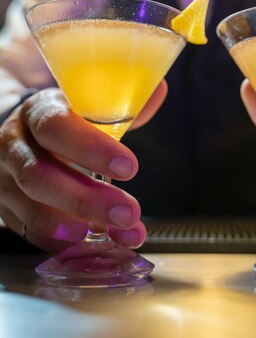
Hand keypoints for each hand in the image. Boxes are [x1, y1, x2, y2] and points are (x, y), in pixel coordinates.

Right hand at [0, 82, 166, 250]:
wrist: (25, 133)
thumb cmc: (66, 118)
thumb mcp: (87, 103)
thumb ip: (122, 103)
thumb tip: (158, 92)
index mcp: (37, 110)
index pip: (55, 126)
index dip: (90, 149)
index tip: (129, 167)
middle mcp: (14, 144)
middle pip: (39, 175)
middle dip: (86, 198)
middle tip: (128, 213)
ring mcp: (4, 179)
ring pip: (32, 207)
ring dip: (76, 226)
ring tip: (117, 234)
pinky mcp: (6, 208)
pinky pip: (29, 230)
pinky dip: (63, 244)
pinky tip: (94, 246)